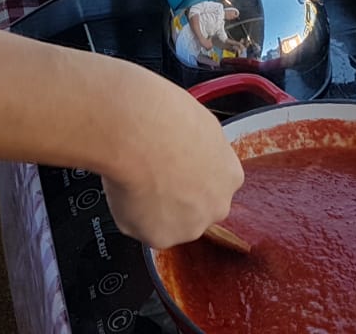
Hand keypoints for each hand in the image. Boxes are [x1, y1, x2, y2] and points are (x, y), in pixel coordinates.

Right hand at [101, 79, 242, 248]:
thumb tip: (188, 146)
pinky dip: (128, 210)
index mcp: (230, 176)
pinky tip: (126, 187)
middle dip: (175, 197)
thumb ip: (201, 148)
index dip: (189, 175)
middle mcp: (216, 206)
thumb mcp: (198, 123)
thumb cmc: (164, 118)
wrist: (138, 133)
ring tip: (135, 176)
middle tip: (151, 173)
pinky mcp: (159, 237)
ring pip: (168, 221)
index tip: (174, 166)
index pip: (212, 184)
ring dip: (153, 207)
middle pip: (195, 209)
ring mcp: (189, 226)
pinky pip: (139, 227)